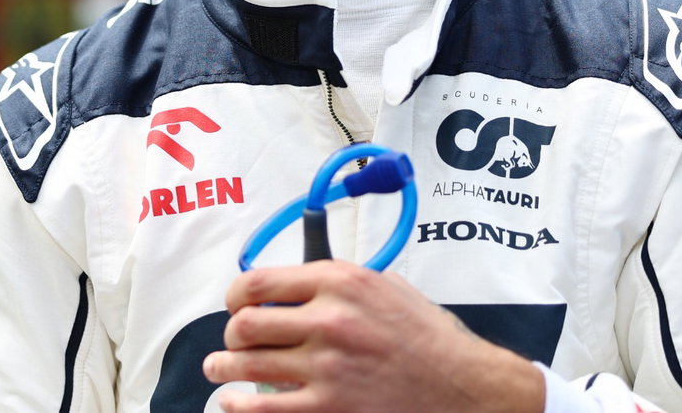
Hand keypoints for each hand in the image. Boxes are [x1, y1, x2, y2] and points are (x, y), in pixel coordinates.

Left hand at [203, 260, 544, 412]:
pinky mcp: (329, 408)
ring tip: (219, 369)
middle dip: (231, 334)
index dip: (236, 294)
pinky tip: (233, 401)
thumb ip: (339, 282)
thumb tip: (296, 285)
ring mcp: (327, 368)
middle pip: (246, 323)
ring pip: (246, 364)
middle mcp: (329, 320)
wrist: (462, 385)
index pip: (259, 281)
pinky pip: (265, 407)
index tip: (235, 303)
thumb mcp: (385, 286)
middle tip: (231, 341)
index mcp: (340, 282)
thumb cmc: (429, 338)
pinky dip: (240, 405)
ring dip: (224, 368)